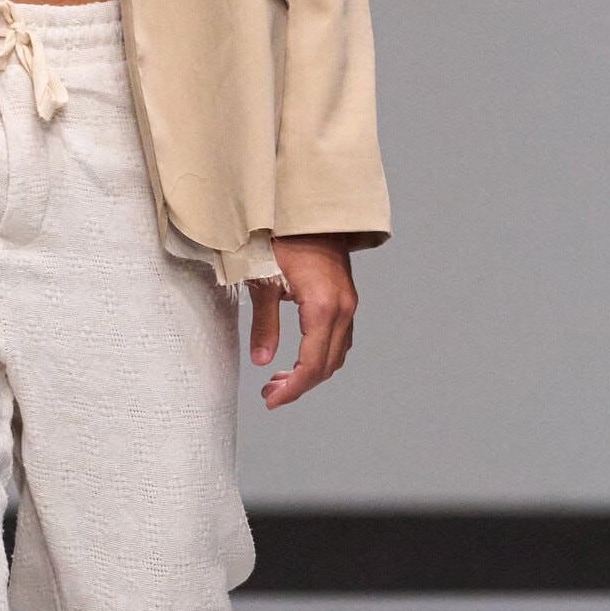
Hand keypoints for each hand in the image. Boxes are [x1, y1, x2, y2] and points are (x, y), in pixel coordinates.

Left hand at [249, 236, 357, 410]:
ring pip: (336, 354)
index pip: (311, 365)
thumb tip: (261, 362)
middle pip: (327, 366)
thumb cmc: (283, 239)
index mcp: (323, 308)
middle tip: (269, 393)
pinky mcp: (345, 299)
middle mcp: (343, 310)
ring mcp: (348, 304)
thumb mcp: (264, 281)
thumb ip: (264, 324)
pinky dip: (320, 355)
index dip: (292, 390)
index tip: (270, 400)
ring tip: (278, 379)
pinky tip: (297, 357)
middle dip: (299, 385)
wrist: (309, 210)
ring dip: (310, 372)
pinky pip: (339, 339)